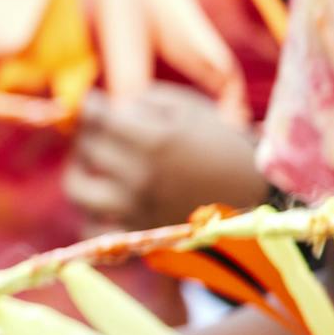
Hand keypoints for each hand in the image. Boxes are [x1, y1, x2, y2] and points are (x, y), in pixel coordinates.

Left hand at [64, 81, 265, 232]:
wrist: (256, 193)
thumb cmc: (221, 143)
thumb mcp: (189, 108)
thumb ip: (143, 100)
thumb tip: (105, 103)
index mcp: (156, 140)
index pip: (96, 117)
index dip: (89, 106)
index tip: (92, 104)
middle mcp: (142, 175)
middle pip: (87, 149)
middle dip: (88, 134)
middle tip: (99, 131)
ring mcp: (137, 208)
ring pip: (77, 190)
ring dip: (79, 173)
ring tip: (92, 166)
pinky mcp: (139, 233)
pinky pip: (92, 229)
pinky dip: (90, 216)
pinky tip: (103, 202)